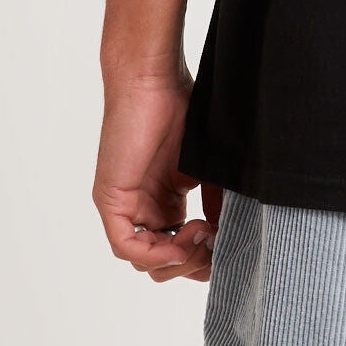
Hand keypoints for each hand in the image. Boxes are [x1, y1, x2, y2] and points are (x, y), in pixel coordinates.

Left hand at [94, 70, 221, 282]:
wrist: (154, 80)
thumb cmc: (182, 110)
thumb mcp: (209, 168)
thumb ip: (219, 204)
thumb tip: (234, 239)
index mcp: (165, 203)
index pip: (181, 252)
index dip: (204, 259)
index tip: (228, 246)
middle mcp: (144, 210)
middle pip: (163, 265)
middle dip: (194, 264)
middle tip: (216, 243)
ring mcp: (126, 207)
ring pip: (145, 261)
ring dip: (178, 258)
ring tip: (203, 232)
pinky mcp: (111, 201)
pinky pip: (127, 246)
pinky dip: (156, 252)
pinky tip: (182, 239)